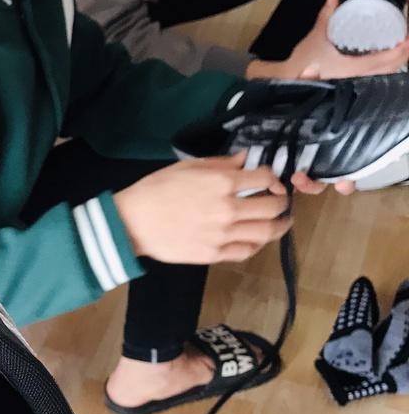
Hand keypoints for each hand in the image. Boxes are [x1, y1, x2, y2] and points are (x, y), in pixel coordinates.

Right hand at [114, 153, 291, 263]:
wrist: (132, 222)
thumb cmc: (156, 190)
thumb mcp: (187, 167)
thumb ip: (221, 163)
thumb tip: (244, 159)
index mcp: (222, 183)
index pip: (265, 178)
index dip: (273, 178)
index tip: (271, 181)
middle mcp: (228, 209)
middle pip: (273, 207)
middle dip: (281, 202)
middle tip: (279, 201)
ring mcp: (222, 235)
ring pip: (266, 232)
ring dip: (278, 225)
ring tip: (279, 222)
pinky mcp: (213, 254)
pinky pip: (246, 251)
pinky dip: (257, 244)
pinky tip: (256, 239)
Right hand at [248, 0, 408, 79]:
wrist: (288, 78)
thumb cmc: (301, 61)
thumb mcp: (315, 36)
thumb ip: (326, 15)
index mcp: (350, 67)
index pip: (383, 60)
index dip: (399, 51)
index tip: (408, 39)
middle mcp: (355, 77)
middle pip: (388, 70)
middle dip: (402, 56)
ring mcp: (351, 82)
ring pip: (382, 75)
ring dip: (395, 63)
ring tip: (403, 49)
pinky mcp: (347, 84)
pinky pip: (373, 77)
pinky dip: (384, 68)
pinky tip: (387, 60)